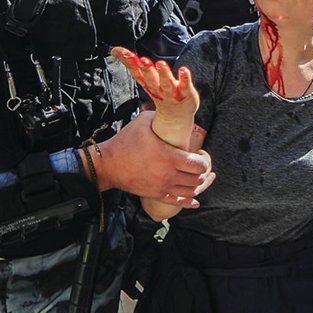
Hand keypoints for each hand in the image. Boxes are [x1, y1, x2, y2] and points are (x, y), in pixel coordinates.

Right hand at [95, 111, 214, 205]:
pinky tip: (195, 201)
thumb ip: (160, 115)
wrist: (108, 164)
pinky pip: (178, 203)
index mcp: (169, 157)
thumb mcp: (143, 121)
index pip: (199, 165)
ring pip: (192, 192)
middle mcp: (169, 175)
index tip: (200, 154)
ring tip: (199, 177)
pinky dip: (189, 202)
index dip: (204, 160)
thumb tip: (172, 109)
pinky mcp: (156, 195)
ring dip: (199, 185)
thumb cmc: (125, 141)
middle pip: (198, 179)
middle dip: (203, 172)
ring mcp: (163, 187)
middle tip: (200, 165)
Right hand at [112, 47, 198, 149]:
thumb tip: (114, 50)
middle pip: (150, 79)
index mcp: (146, 83)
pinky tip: (184, 70)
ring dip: (163, 74)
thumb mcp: (143, 78)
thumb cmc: (159, 92)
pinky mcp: (186, 93)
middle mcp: (157, 88)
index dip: (129, 62)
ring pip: (166, 84)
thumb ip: (131, 63)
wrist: (176, 116)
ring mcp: (172, 92)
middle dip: (146, 70)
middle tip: (142, 60)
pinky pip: (185, 86)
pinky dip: (184, 79)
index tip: (123, 53)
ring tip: (161, 64)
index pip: (136, 72)